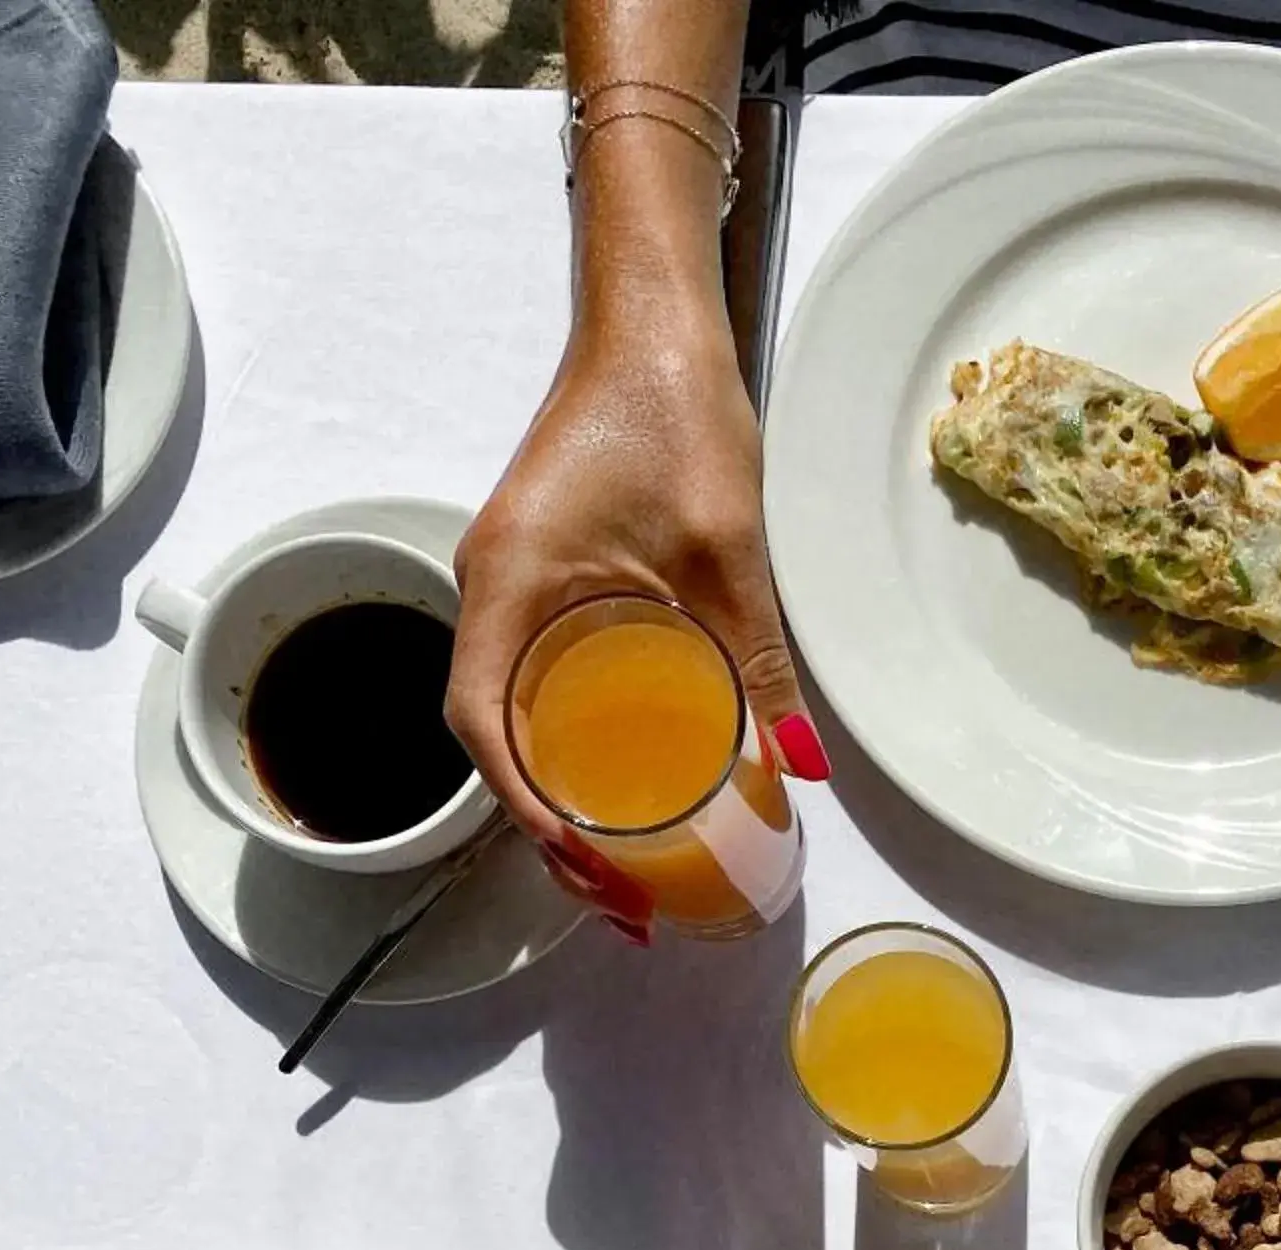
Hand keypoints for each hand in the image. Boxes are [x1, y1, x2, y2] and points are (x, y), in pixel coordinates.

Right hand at [446, 297, 824, 934]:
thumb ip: (760, 660)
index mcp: (510, 584)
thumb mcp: (730, 551)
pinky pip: (535, 677)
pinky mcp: (544, 574)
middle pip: (494, 737)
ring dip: (555, 794)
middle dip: (547, 831)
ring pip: (512, 712)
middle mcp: (493, 589)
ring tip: (619, 863)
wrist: (654, 320)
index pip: (481, 725)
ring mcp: (513, 583)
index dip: (524, 809)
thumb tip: (799, 765)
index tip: (581, 864)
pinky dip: (565, 741)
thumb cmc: (673, 411)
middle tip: (615, 897)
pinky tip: (619, 779)